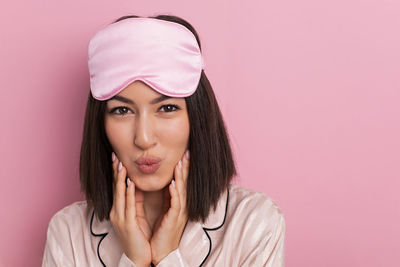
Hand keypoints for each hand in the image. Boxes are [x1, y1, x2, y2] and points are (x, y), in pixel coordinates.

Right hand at [109, 153, 151, 266]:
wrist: (137, 258)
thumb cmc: (137, 237)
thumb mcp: (134, 216)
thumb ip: (133, 202)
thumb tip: (134, 185)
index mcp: (119, 210)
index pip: (117, 187)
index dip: (117, 173)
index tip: (117, 158)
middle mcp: (117, 212)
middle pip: (116, 187)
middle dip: (115, 171)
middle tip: (115, 155)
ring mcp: (121, 218)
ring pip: (120, 194)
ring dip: (121, 178)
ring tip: (121, 164)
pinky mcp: (128, 224)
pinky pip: (129, 205)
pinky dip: (129, 193)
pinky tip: (130, 183)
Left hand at [150, 150, 189, 264]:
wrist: (161, 251)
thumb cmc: (162, 231)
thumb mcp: (165, 210)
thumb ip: (167, 197)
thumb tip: (166, 182)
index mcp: (178, 203)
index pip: (182, 182)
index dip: (183, 168)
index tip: (183, 154)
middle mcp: (182, 206)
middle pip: (185, 183)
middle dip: (185, 168)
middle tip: (186, 153)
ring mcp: (179, 212)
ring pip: (182, 191)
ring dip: (180, 177)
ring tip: (180, 164)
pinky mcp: (174, 219)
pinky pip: (175, 204)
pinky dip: (174, 194)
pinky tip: (172, 185)